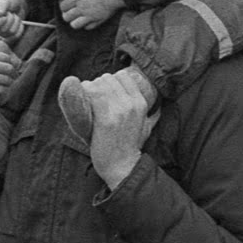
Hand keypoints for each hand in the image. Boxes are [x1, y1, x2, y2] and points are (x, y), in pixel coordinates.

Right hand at [0, 0, 27, 41]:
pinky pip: (16, 36)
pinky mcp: (9, 37)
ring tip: (15, 16)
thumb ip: (2, 5)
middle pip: (2, 30)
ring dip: (16, 22)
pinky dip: (20, 28)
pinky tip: (20, 23)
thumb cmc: (10, 2)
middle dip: (10, 19)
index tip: (5, 16)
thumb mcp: (7, 0)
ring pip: (11, 33)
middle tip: (11, 13)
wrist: (18, 7)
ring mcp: (2, 33)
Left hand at [61, 0, 125, 29]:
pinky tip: (89, 19)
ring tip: (78, 17)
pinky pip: (87, 27)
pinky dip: (86, 24)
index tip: (66, 5)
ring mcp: (90, 16)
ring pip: (74, 25)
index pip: (63, 6)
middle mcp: (82, 8)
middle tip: (70, 12)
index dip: (63, 6)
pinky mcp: (98, 21)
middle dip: (66, 15)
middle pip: (66, 17)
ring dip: (74, 22)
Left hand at [66, 70, 156, 189]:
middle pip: (108, 78)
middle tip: (92, 97)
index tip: (103, 91)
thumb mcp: (147, 128)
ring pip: (99, 84)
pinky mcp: (106, 119)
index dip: (110, 81)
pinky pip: (92, 94)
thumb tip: (159, 108)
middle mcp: (132, 103)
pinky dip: (84, 95)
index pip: (122, 75)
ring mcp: (120, 110)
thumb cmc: (131, 147)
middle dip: (97, 84)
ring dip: (88, 89)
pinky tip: (83, 103)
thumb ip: (153, 115)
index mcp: (141, 103)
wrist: (122, 167)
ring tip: (87, 100)